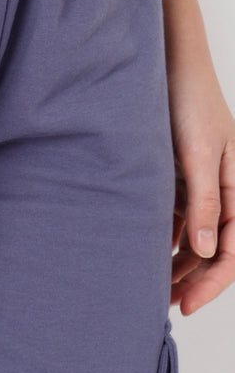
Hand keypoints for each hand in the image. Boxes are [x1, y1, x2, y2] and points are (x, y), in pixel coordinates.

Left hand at [168, 57, 234, 314]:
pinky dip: (165, 234)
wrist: (168, 66)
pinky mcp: (178, 174)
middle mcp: (223, 190)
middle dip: (194, 278)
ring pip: (194, 234)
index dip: (212, 282)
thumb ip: (204, 201)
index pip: (232, 249)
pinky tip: (147, 251)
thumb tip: (209, 252)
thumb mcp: (198, 154)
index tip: (187, 306)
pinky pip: (177, 214)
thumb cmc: (188, 104)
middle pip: (214, 248)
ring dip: (178, 261)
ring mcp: (200, 183)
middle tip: (166, 305)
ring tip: (155, 286)